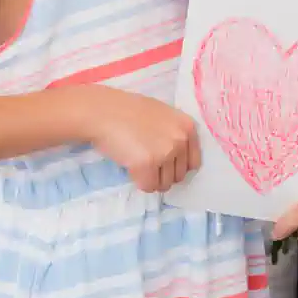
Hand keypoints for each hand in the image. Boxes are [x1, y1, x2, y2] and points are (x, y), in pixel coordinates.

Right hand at [77, 86, 200, 192]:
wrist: (104, 111)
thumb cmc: (129, 111)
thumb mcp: (163, 115)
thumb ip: (174, 133)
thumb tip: (177, 157)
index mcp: (188, 127)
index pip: (194, 162)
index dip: (178, 166)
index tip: (166, 164)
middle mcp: (181, 140)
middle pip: (179, 175)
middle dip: (164, 174)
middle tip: (148, 164)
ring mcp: (165, 153)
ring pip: (165, 184)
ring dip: (152, 180)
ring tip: (139, 165)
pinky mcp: (147, 165)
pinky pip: (149, 186)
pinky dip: (140, 183)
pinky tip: (132, 169)